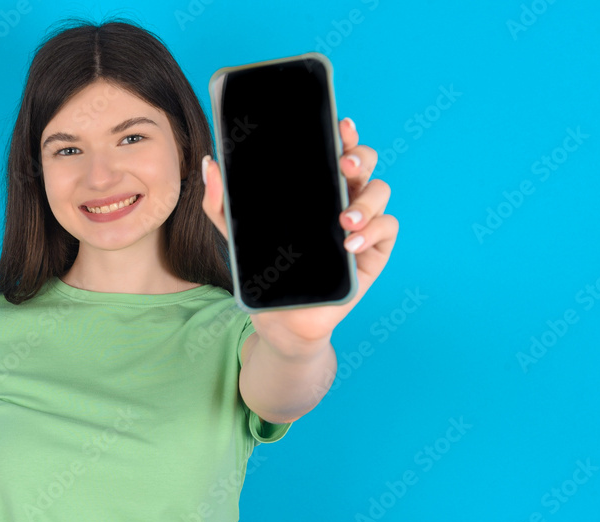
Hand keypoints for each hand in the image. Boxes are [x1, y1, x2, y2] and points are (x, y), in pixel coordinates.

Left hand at [200, 117, 398, 356]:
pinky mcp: (374, 251)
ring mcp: (362, 224)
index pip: (335, 150)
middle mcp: (343, 198)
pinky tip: (349, 244)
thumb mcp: (237, 235)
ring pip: (380, 192)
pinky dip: (373, 231)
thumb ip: (220, 203)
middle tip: (344, 165)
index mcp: (317, 187)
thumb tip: (211, 165)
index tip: (340, 125)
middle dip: (361, 157)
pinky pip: (388, 228)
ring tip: (346, 219)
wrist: (279, 318)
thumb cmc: (265, 270)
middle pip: (365, 163)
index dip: (344, 134)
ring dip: (367, 200)